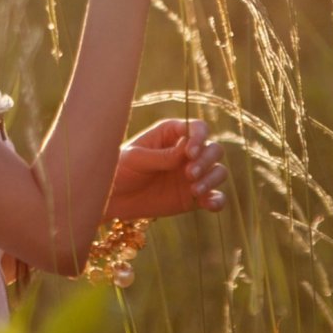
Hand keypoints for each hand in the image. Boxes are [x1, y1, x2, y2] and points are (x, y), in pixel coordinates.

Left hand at [104, 118, 226, 219]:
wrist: (114, 198)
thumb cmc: (120, 169)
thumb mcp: (135, 158)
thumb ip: (161, 155)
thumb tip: (186, 151)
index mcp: (172, 134)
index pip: (198, 128)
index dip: (199, 137)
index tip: (189, 153)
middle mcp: (187, 152)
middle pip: (213, 149)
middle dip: (206, 160)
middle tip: (188, 174)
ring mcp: (193, 174)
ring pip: (218, 171)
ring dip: (211, 179)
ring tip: (194, 190)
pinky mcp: (194, 197)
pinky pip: (215, 196)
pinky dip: (218, 200)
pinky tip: (209, 205)